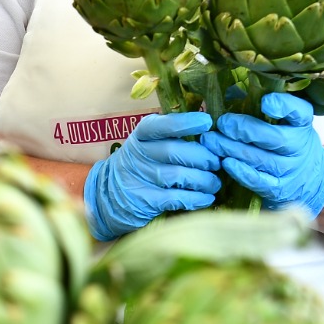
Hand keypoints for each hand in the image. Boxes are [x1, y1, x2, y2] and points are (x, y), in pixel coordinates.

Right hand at [82, 112, 220, 241]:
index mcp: (140, 136)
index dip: (185, 123)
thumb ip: (171, 138)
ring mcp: (139, 178)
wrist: (106, 196)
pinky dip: (195, 198)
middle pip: (173, 151)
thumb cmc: (139, 166)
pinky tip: (206, 198)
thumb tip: (209, 132)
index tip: (207, 122)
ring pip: (177, 176)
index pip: (161, 125)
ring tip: (214, 183)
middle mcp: (137, 154)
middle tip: (216, 162)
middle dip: (201, 156)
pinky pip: (175, 198)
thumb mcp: (146, 146)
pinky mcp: (144, 201)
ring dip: (202, 180)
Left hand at [200, 92, 323, 215]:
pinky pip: (258, 181)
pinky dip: (240, 172)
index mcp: (302, 124)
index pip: (299, 112)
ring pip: (261, 159)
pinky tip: (225, 162)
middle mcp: (300, 147)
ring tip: (211, 141)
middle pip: (274, 137)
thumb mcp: (287, 123)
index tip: (265, 102)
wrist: (310, 179)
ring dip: (232, 149)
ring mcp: (290, 170)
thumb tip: (231, 93)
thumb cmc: (288, 143)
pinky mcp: (279, 189)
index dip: (283, 106)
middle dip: (244, 129)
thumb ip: (267, 111)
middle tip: (222, 123)